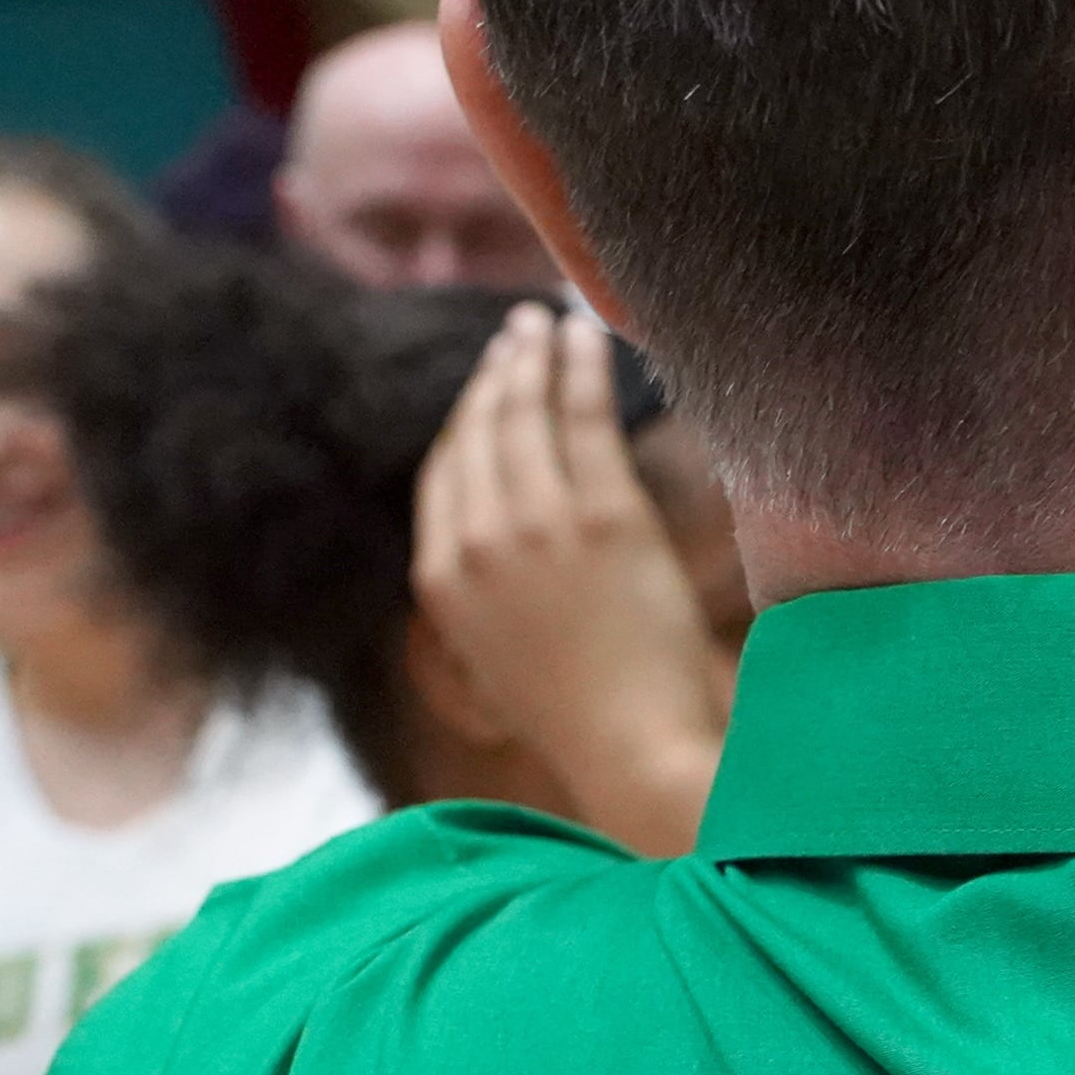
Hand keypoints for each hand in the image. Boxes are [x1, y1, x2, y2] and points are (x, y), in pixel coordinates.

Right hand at [412, 304, 730, 847]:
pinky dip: (583, 366)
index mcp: (440, 582)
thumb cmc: (583, 722)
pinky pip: (585, 416)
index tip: (486, 390)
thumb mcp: (499, 665)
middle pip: (478, 431)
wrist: (634, 752)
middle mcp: (475, 542)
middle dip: (494, 374)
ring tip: (545, 321)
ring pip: (525, 413)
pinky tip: (588, 337)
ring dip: (532, 355)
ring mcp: (537, 524)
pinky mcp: (603, 516)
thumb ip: (484, 603)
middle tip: (515, 335)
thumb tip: (490, 563)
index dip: (463, 423)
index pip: (442, 475)